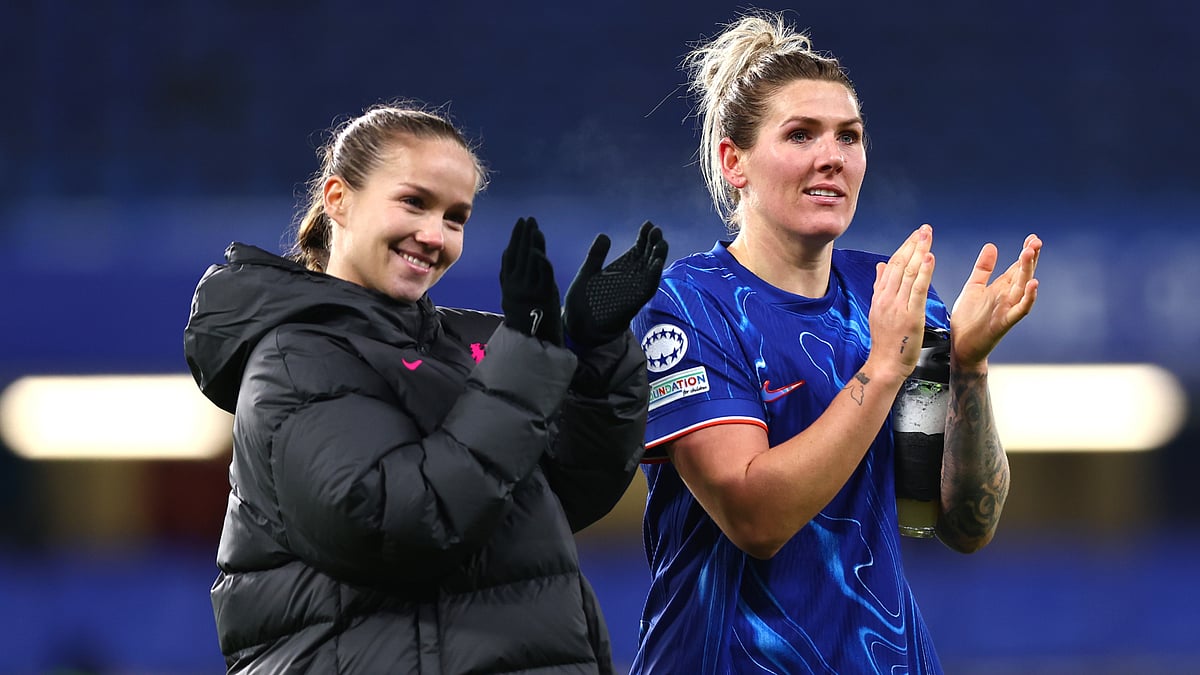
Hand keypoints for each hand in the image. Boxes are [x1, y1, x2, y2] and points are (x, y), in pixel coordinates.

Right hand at [499, 217, 562, 345]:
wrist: (533, 345)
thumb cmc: (527, 325)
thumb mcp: (515, 302)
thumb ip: (513, 283)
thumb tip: (510, 265)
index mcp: (509, 288)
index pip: (511, 258)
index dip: (515, 240)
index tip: (519, 225)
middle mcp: (516, 288)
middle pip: (519, 256)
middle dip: (522, 236)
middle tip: (527, 219)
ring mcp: (529, 291)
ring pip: (529, 262)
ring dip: (531, 243)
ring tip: (534, 226)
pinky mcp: (543, 296)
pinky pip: (541, 275)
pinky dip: (539, 261)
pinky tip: (539, 249)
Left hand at [564, 221, 667, 348]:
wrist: (577, 327)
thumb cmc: (582, 302)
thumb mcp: (587, 273)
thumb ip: (596, 256)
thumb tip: (605, 235)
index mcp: (621, 269)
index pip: (638, 250)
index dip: (644, 238)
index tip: (648, 224)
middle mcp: (630, 279)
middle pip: (647, 258)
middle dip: (654, 244)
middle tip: (657, 230)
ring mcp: (633, 291)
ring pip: (650, 272)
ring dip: (658, 258)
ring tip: (661, 244)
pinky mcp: (632, 303)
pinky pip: (646, 289)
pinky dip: (652, 277)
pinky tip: (657, 264)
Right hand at [867, 224, 935, 381]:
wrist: (885, 364)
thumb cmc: (886, 341)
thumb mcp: (878, 310)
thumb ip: (880, 287)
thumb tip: (881, 266)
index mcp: (880, 296)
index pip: (892, 265)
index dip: (904, 248)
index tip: (915, 235)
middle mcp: (887, 298)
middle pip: (900, 265)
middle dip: (913, 244)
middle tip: (924, 229)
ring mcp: (898, 306)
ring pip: (909, 273)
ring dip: (919, 252)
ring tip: (927, 236)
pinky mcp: (911, 315)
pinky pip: (918, 290)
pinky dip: (924, 272)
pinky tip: (929, 258)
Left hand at [949, 233, 1041, 368]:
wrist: (959, 346)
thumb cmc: (968, 319)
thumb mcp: (974, 287)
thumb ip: (983, 268)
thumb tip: (992, 245)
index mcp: (1001, 288)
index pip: (1017, 267)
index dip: (1025, 253)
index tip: (1033, 237)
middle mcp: (1008, 297)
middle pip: (1023, 274)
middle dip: (1030, 258)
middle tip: (1036, 241)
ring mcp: (1008, 309)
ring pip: (1023, 288)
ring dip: (1028, 271)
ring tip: (1030, 252)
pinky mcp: (1004, 322)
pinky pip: (1020, 310)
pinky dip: (1028, 298)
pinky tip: (1033, 284)